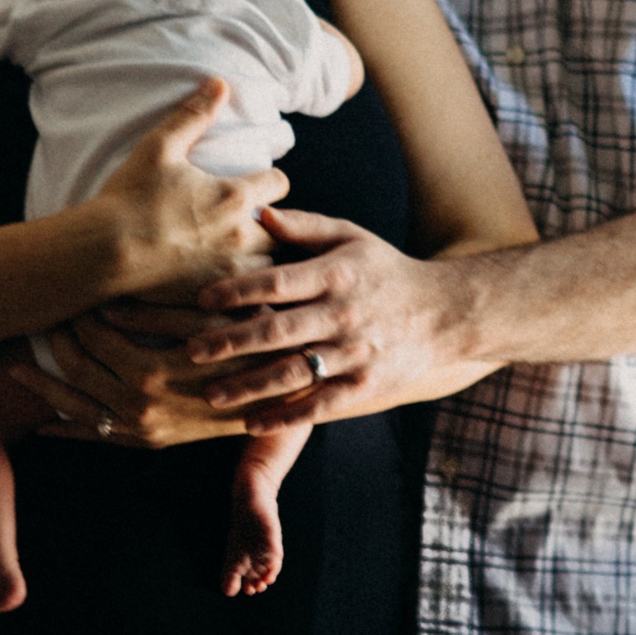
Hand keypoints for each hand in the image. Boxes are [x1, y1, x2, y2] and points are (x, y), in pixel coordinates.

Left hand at [11, 307, 249, 449]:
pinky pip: (96, 437)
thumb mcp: (212, 320)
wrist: (283, 400)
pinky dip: (64, 429)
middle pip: (77, 366)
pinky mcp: (149, 442)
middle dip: (56, 338)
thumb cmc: (252, 348)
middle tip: (45, 315)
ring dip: (43, 384)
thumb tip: (110, 299)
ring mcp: (142, 429)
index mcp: (150, 372)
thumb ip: (161, 308)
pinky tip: (42, 422)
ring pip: (75, 405)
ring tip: (16, 364)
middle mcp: (140, 407)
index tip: (72, 290)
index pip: (95, 334)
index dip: (79, 308)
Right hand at [93, 80, 287, 292]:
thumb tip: (221, 83)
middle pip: (283, 230)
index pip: (279, 184)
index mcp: (235, 197)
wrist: (102, 252)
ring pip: (269, 266)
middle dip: (270, 224)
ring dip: (260, 258)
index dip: (268, 182)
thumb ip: (193, 114)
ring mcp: (230, 272)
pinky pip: (248, 300)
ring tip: (237, 253)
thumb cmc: (128, 197)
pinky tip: (227, 283)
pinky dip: (243, 289)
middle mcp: (242, 236)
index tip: (255, 184)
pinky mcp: (215, 298)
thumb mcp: (159, 146)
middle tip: (247, 222)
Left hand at [186, 207, 477, 426]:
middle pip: (278, 330)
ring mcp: (356, 353)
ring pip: (294, 372)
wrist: (445, 312)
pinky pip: (320, 405)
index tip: (201, 299)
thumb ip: (303, 225)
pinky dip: (285, 416)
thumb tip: (257, 213)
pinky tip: (250, 422)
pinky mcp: (366, 385)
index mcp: (337, 273)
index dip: (237, 290)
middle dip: (230, 342)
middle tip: (190, 350)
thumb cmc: (385, 270)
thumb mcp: (351, 236)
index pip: (277, 281)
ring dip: (248, 385)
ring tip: (211, 393)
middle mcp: (345, 313)